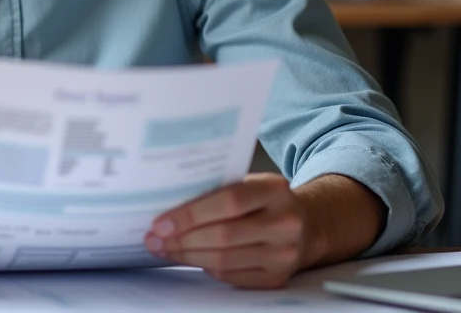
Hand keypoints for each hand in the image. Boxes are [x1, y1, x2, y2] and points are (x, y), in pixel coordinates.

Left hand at [145, 173, 305, 288]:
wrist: (305, 225)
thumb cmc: (265, 201)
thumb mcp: (250, 183)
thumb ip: (219, 188)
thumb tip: (168, 202)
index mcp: (274, 190)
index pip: (228, 201)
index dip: (191, 214)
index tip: (161, 223)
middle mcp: (284, 222)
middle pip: (223, 235)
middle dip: (182, 239)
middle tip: (154, 239)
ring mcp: (284, 253)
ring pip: (224, 260)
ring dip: (187, 256)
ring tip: (164, 249)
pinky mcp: (277, 277)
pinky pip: (231, 276)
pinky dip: (205, 268)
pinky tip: (189, 258)